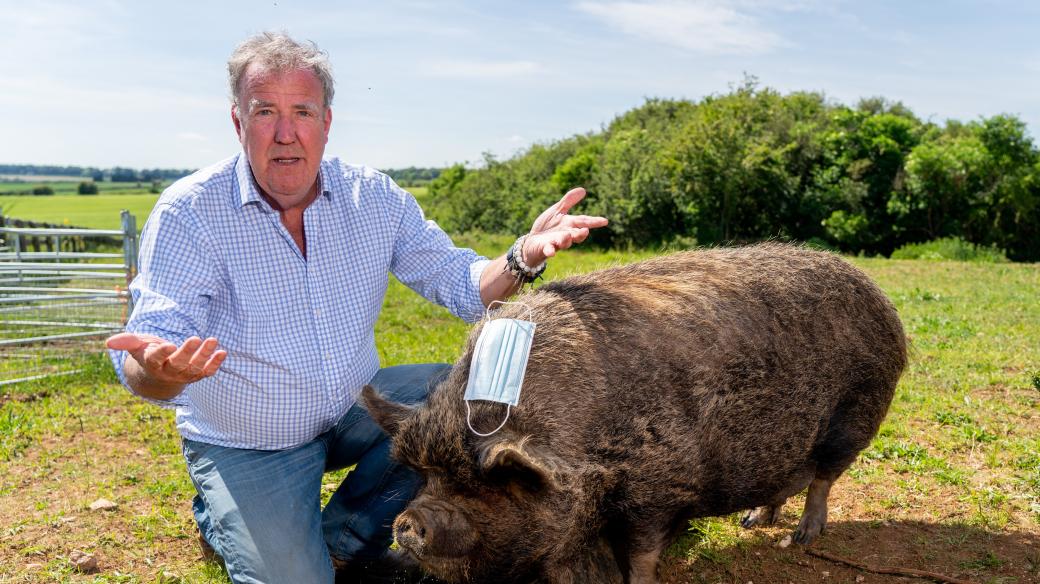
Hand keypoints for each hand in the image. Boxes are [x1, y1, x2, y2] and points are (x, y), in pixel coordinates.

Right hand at [106, 332, 226, 386]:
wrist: (159, 372)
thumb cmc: (147, 353)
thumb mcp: (137, 345)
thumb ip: (127, 341)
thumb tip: (108, 342)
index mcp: (152, 364)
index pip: (156, 359)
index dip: (162, 353)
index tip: (169, 345)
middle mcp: (168, 372)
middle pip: (178, 364)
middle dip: (187, 353)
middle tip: (195, 338)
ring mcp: (184, 375)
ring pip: (194, 368)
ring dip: (204, 355)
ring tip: (213, 339)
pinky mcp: (196, 376)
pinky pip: (207, 372)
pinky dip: (216, 364)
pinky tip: (223, 352)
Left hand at [523, 187, 607, 265]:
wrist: (533, 241)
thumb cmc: (547, 226)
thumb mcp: (557, 210)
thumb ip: (568, 201)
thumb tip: (583, 190)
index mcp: (569, 224)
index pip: (583, 222)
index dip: (594, 221)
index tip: (605, 221)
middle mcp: (565, 234)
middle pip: (576, 235)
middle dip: (581, 234)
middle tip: (585, 231)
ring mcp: (556, 242)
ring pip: (564, 243)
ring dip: (566, 240)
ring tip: (567, 235)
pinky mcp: (546, 248)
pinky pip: (549, 250)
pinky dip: (550, 251)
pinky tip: (551, 252)